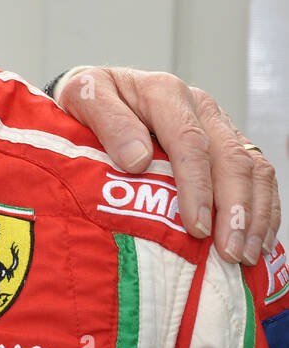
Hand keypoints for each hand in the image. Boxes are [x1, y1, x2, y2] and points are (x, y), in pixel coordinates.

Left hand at [54, 66, 278, 264]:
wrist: (95, 91)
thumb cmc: (87, 99)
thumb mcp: (83, 98)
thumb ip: (108, 122)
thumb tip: (137, 160)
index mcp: (165, 93)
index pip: (190, 141)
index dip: (197, 186)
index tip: (195, 226)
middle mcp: (200, 106)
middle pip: (231, 159)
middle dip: (234, 209)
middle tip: (228, 252)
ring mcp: (219, 125)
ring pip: (254, 169)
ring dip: (254, 215)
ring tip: (243, 255)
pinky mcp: (228, 144)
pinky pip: (259, 176)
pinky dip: (263, 210)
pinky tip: (256, 242)